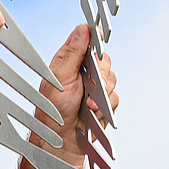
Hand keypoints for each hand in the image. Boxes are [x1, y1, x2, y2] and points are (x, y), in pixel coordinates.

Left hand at [32, 23, 118, 167]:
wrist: (61, 139)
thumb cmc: (53, 109)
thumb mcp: (60, 76)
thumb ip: (73, 52)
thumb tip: (83, 28)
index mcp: (69, 60)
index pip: (86, 40)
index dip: (94, 37)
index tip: (99, 36)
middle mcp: (83, 71)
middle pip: (104, 60)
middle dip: (100, 73)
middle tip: (89, 84)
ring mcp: (95, 87)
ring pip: (112, 78)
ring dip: (102, 93)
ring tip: (87, 104)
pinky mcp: (104, 102)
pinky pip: (115, 98)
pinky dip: (105, 106)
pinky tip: (92, 112)